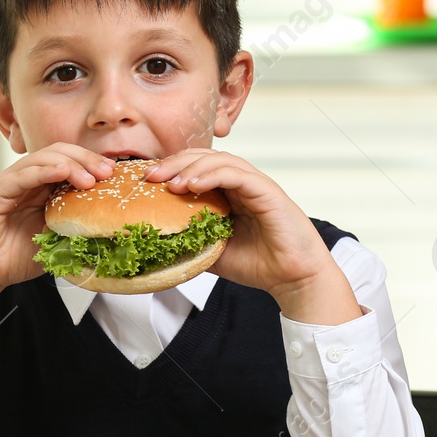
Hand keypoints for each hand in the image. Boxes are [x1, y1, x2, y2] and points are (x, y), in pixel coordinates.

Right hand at [0, 144, 114, 335]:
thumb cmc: (11, 259)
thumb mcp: (55, 242)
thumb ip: (76, 229)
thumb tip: (111, 227)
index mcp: (43, 190)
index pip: (71, 163)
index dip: (93, 164)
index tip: (115, 175)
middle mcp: (27, 182)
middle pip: (60, 154)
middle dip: (87, 159)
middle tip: (107, 172)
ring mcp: (10, 184)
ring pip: (43, 158)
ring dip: (71, 163)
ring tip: (90, 177)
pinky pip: (20, 175)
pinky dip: (43, 170)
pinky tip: (62, 171)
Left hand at [146, 150, 358, 324]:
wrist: (292, 278)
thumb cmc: (260, 264)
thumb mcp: (213, 252)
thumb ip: (191, 242)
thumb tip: (155, 245)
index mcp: (230, 194)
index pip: (197, 168)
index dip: (171, 169)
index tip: (145, 182)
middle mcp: (243, 184)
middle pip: (205, 157)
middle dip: (175, 162)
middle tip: (149, 177)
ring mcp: (256, 185)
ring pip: (221, 160)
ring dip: (191, 166)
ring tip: (169, 181)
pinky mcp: (268, 192)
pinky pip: (238, 175)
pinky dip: (213, 174)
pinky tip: (193, 184)